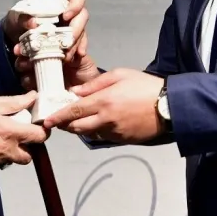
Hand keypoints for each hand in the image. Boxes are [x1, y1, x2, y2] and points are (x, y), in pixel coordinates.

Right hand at [0, 92, 45, 171]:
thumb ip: (15, 103)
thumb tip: (33, 97)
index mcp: (10, 131)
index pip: (38, 137)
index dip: (41, 133)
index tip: (37, 129)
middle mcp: (4, 150)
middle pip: (27, 158)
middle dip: (25, 149)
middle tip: (16, 138)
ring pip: (8, 161)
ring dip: (6, 153)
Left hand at [5, 0, 99, 87]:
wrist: (15, 36)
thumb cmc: (19, 19)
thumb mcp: (16, 16)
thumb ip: (23, 18)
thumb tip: (33, 24)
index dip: (76, 4)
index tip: (65, 16)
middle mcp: (69, 10)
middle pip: (82, 16)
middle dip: (76, 31)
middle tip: (67, 43)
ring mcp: (71, 25)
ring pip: (81, 33)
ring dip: (73, 46)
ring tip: (64, 57)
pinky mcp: (69, 40)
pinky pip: (78, 46)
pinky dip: (75, 53)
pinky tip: (71, 60)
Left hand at [43, 68, 163, 144]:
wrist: (170, 106)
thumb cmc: (146, 86)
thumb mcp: (120, 75)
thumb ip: (95, 84)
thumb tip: (75, 92)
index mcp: (104, 101)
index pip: (74, 112)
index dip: (57, 117)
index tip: (46, 121)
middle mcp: (106, 119)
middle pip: (77, 127)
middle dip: (65, 125)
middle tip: (58, 121)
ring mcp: (115, 132)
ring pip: (89, 133)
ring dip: (80, 128)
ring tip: (78, 120)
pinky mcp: (123, 140)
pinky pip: (104, 136)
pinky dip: (97, 130)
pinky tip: (99, 122)